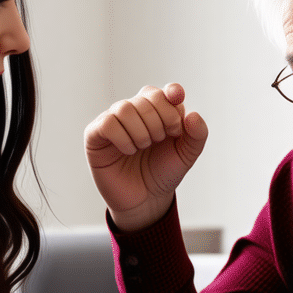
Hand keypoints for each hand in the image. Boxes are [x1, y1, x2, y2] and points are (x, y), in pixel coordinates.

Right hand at [84, 83, 208, 231]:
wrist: (145, 199)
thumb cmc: (162, 173)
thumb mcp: (186, 155)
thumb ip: (197, 135)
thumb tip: (192, 115)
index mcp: (157, 111)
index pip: (163, 92)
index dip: (171, 92)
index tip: (177, 99)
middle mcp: (134, 112)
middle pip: (147, 98)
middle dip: (160, 120)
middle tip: (160, 140)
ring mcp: (113, 121)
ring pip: (125, 108)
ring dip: (141, 131)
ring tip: (143, 146)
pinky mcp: (96, 135)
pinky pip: (107, 123)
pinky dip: (122, 137)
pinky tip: (129, 150)